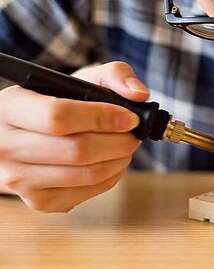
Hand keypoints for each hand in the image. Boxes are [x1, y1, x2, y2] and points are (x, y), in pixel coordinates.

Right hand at [0, 62, 148, 211]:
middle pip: (78, 150)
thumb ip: (114, 74)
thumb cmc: (60, 102)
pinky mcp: (37, 201)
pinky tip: (113, 161)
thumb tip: (138, 94)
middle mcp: (5, 146)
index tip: (130, 118)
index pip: (58, 117)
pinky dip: (111, 177)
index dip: (102, 118)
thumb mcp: (81, 79)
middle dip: (119, 142)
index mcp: (10, 107)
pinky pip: (87, 192)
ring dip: (119, 160)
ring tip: (126, 146)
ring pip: (87, 174)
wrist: (31, 133)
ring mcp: (18, 178)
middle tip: (134, 134)